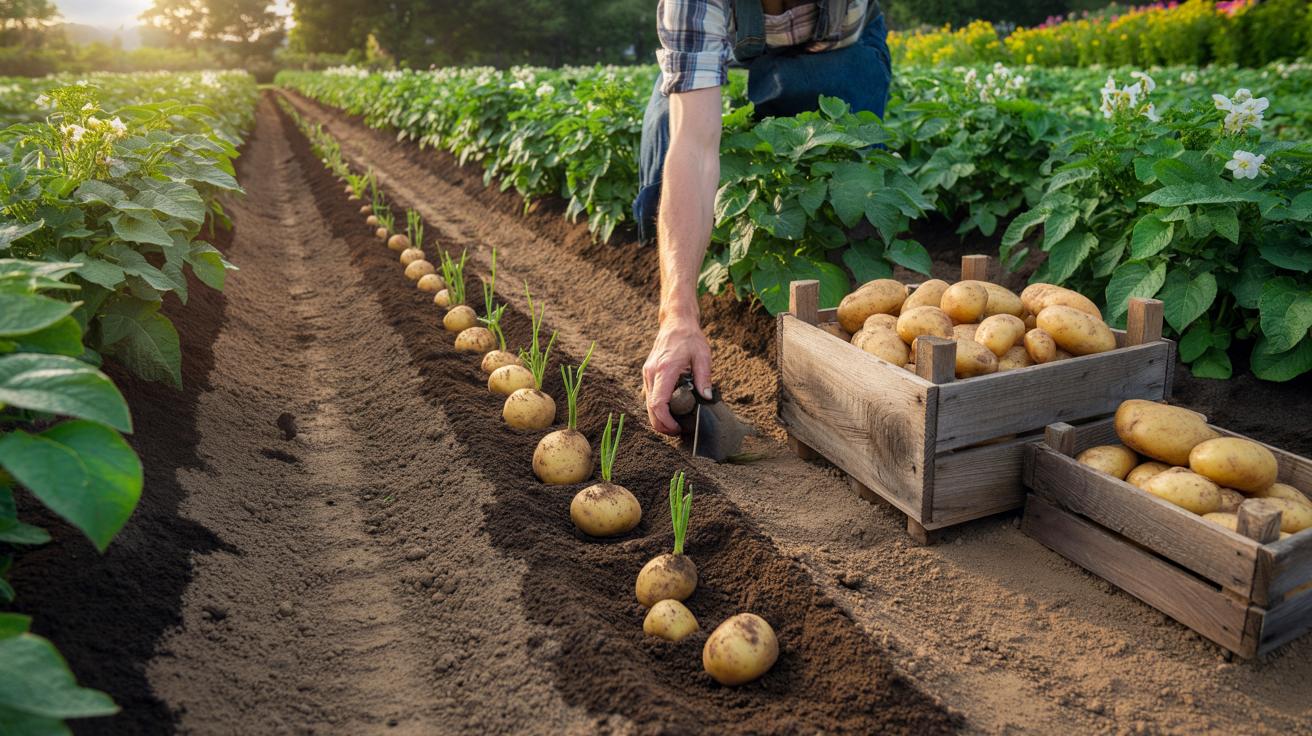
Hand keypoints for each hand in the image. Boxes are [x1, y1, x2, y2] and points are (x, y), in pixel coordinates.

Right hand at [643, 315, 711, 434]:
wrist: (675, 323)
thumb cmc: (690, 338)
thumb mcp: (703, 356)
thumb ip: (704, 378)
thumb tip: (707, 398)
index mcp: (664, 369)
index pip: (658, 403)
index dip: (666, 421)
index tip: (678, 428)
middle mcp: (651, 373)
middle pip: (650, 409)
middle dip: (662, 425)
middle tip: (678, 431)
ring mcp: (647, 373)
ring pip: (647, 404)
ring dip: (658, 418)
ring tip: (675, 423)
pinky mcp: (648, 374)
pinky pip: (649, 396)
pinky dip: (657, 408)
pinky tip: (670, 410)